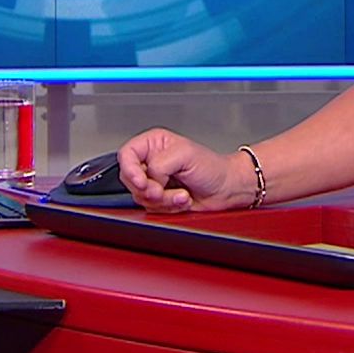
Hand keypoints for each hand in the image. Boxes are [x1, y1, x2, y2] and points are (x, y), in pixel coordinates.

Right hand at [116, 128, 253, 213]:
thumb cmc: (212, 167)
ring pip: (141, 197)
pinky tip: (184, 199)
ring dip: (164, 199)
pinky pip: (153, 208)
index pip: (127, 155)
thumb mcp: (185, 154)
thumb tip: (150, 179)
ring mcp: (156, 182)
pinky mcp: (161, 199)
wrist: (226, 189)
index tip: (141, 181)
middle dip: (149, 189)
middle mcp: (152, 162)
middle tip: (162, 190)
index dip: (130, 169)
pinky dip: (169, 206)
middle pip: (130, 179)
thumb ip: (160, 164)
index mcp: (154, 144)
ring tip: (182, 193)